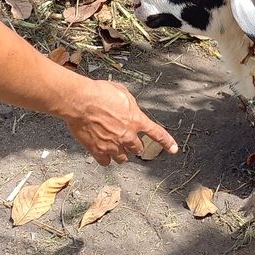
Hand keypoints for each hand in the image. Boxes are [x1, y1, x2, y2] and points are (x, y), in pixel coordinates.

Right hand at [64, 79, 178, 164]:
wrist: (80, 101)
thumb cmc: (99, 92)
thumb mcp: (122, 92)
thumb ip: (130, 104)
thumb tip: (129, 108)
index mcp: (136, 120)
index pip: (157, 133)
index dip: (167, 142)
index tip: (174, 149)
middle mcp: (127, 135)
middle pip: (137, 149)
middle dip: (134, 144)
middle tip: (125, 137)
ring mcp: (113, 145)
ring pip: (122, 158)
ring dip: (120, 153)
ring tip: (113, 145)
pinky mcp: (98, 151)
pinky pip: (105, 162)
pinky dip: (105, 158)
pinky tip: (102, 151)